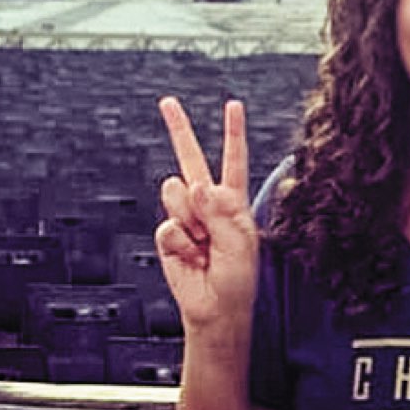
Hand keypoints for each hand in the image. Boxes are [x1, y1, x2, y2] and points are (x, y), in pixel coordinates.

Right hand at [155, 96, 258, 334]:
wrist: (215, 309)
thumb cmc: (237, 278)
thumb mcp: (242, 242)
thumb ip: (222, 212)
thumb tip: (197, 185)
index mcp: (233, 200)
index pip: (233, 159)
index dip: (233, 132)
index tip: (233, 104)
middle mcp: (207, 203)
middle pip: (190, 159)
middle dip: (179, 129)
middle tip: (168, 101)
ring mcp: (185, 217)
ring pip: (176, 193)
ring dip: (191, 220)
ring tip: (204, 244)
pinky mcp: (168, 236)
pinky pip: (167, 226)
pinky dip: (181, 243)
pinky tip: (191, 256)